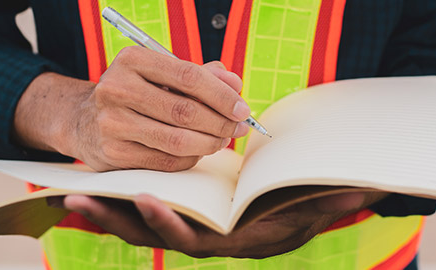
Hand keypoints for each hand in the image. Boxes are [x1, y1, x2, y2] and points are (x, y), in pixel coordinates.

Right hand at [13, 47, 249, 170]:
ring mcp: (112, 123)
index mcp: (132, 60)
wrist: (84, 120)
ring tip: (222, 140)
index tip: (242, 109)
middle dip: (221, 123)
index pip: (189, 76)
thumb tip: (235, 83)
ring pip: (178, 140)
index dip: (222, 95)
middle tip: (238, 128)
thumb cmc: (135, 94)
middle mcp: (117, 88)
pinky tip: (198, 151)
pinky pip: (166, 161)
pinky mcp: (113, 153)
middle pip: (185, 111)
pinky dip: (191, 158)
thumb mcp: (162, 75)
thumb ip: (200, 75)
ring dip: (209, 143)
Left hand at [63, 192, 386, 257]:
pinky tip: (105, 184)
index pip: (200, 241)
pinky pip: (153, 209)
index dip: (172, 225)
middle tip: (79, 201)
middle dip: (120, 221)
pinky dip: (128, 199)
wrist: (301, 200)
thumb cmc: (307, 200)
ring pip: (149, 225)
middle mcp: (214, 239)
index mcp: (241, 241)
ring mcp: (199, 226)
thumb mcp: (321, 200)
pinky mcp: (191, 212)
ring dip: (113, 211)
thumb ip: (333, 199)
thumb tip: (359, 192)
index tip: (144, 198)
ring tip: (75, 195)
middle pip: (159, 236)